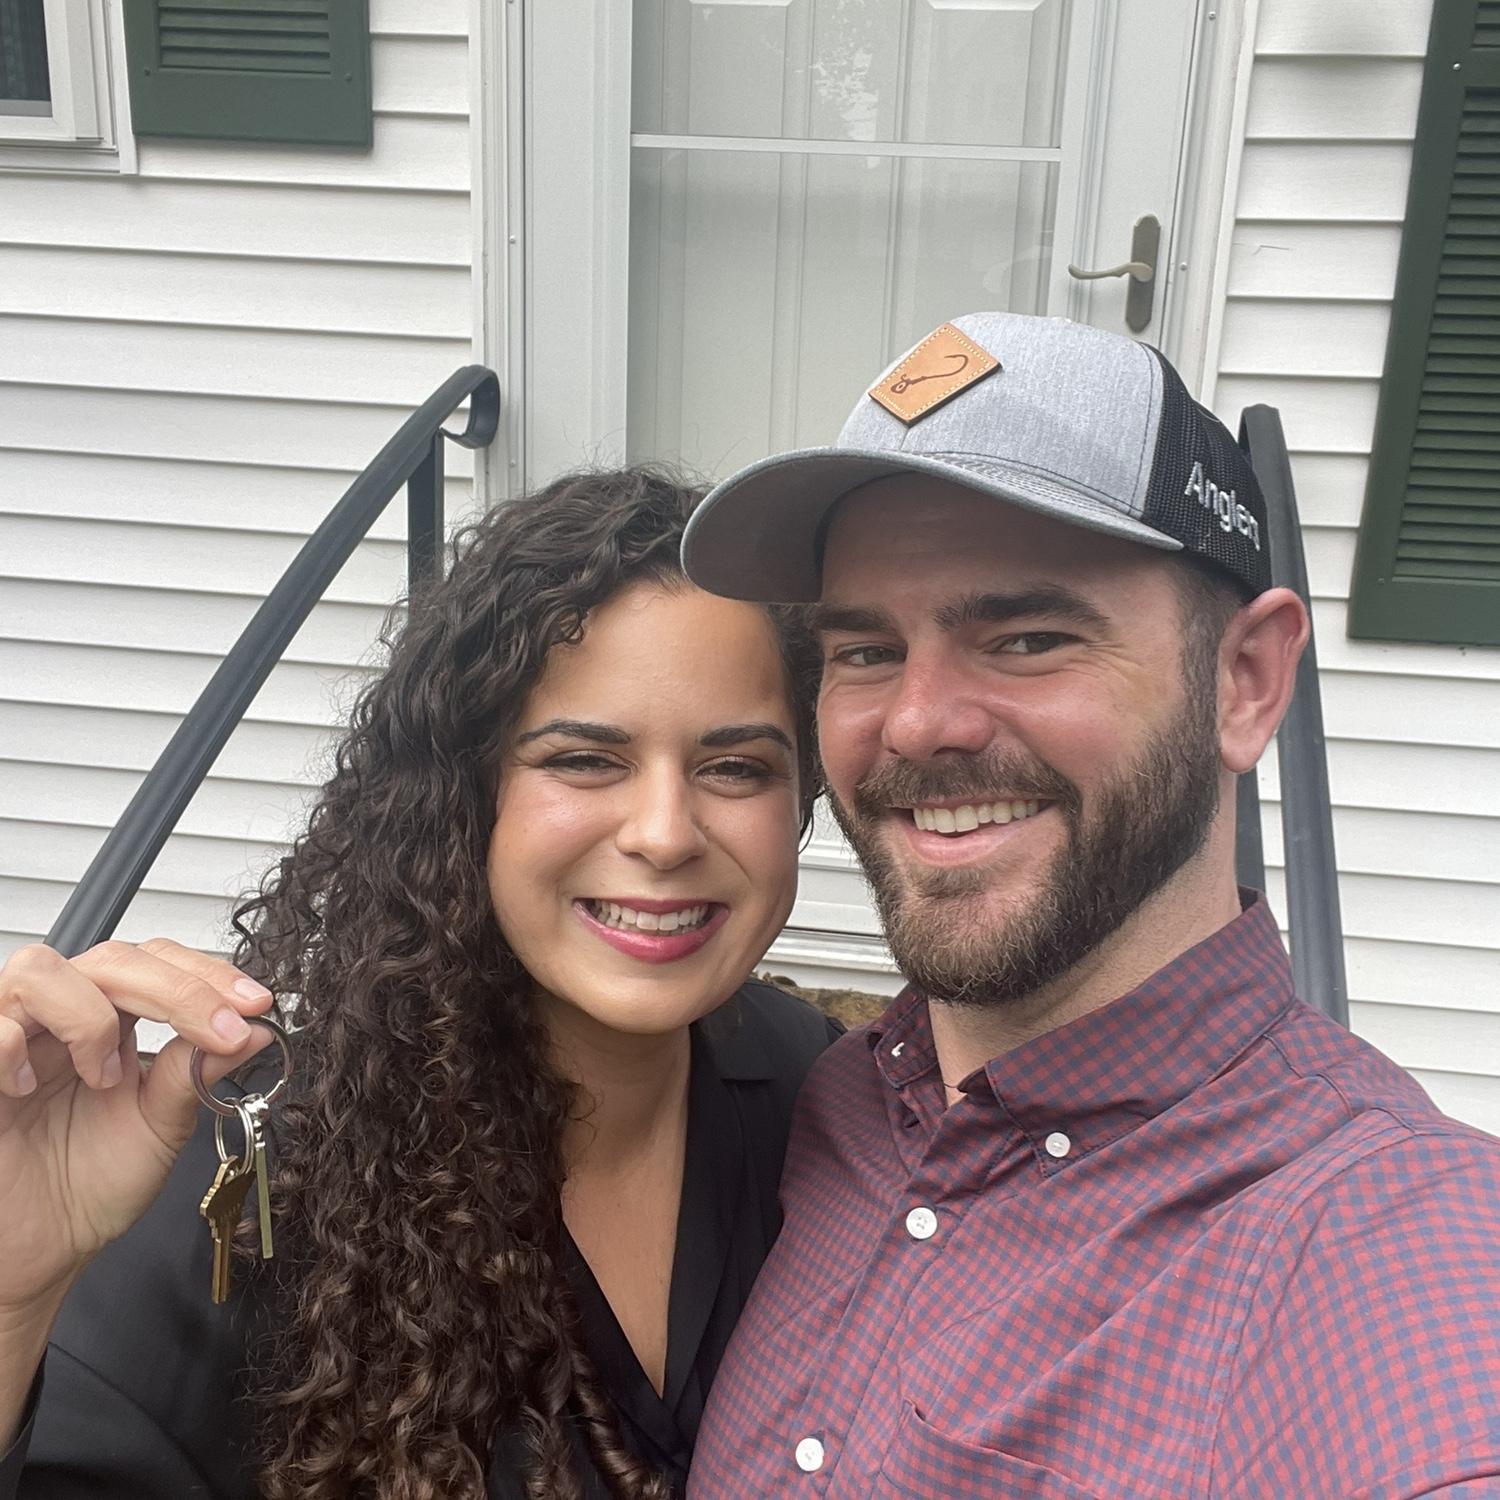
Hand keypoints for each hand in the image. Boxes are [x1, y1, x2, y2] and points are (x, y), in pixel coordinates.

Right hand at [0, 938, 275, 1318]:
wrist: (41, 1250)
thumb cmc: (90, 1185)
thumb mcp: (161, 1125)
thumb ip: (197, 1072)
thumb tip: (258, 1029)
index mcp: (111, 1020)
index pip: (157, 961)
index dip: (207, 974)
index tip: (255, 1005)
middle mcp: (61, 1017)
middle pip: (113, 958)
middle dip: (178, 990)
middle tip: (221, 1031)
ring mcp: (12, 1038)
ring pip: (41, 970)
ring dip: (91, 1018)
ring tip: (103, 1075)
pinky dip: (16, 1048)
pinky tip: (32, 1088)